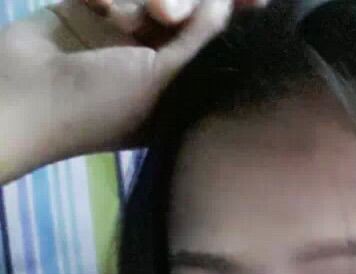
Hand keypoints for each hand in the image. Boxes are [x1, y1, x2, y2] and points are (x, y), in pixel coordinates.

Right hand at [0, 0, 267, 182]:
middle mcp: (154, 62)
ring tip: (117, 17)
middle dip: (176, 5)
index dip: (230, 17)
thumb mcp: (163, 80)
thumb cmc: (102, 103)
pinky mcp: (89, 11)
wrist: (22, 96)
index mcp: (178, 90)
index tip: (254, 0)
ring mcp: (121, 37)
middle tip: (162, 12)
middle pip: (184, 13)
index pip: (212, 46)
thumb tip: (228, 3)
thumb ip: (200, 39)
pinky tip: (90, 3)